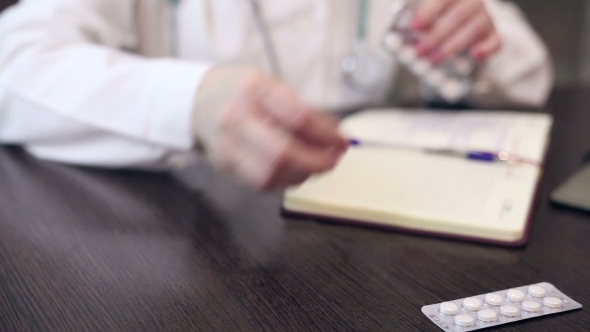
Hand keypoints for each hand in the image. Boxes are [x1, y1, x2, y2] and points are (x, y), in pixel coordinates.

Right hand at [192, 67, 347, 189]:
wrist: (196, 101)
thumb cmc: (240, 91)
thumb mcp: (272, 85)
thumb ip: (303, 109)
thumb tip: (335, 134)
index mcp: (255, 90)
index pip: (299, 118)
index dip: (327, 134)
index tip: (342, 141)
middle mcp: (238, 118)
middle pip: (283, 152)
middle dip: (316, 162)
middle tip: (334, 160)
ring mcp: (228, 145)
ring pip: (272, 174)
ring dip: (303, 174)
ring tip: (316, 165)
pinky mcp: (225, 165)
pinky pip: (261, 182)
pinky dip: (286, 180)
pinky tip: (296, 171)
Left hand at [412, 0, 501, 62]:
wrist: (453, 27)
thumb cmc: (433, 20)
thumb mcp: (421, 16)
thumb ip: (417, 19)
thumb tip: (408, 30)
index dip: (429, 11)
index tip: (414, 27)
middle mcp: (473, 1)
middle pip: (459, 14)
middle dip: (437, 35)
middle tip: (420, 50)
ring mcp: (485, 17)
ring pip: (475, 27)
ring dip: (453, 45)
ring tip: (434, 58)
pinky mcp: (493, 35)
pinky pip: (495, 41)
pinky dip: (486, 49)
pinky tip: (474, 56)